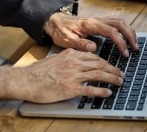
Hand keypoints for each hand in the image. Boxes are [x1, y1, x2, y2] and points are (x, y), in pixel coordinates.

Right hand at [0, 48, 124, 102]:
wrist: (26, 80)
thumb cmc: (38, 72)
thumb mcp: (56, 59)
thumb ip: (69, 59)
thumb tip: (80, 62)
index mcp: (71, 54)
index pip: (94, 56)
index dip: (106, 62)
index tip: (112, 66)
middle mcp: (74, 63)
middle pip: (99, 65)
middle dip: (113, 69)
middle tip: (121, 74)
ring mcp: (73, 76)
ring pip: (98, 74)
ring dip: (111, 78)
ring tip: (119, 81)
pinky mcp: (70, 88)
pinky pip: (90, 89)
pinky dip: (101, 91)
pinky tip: (108, 92)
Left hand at [44, 12, 138, 56]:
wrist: (55, 21)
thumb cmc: (61, 31)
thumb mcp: (67, 40)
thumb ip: (80, 44)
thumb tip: (93, 48)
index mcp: (91, 25)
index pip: (112, 32)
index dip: (121, 42)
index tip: (125, 53)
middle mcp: (97, 20)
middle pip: (120, 23)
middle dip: (130, 35)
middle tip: (136, 48)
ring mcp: (99, 20)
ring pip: (120, 22)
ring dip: (129, 32)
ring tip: (134, 44)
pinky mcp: (100, 22)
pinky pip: (116, 23)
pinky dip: (124, 30)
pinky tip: (126, 39)